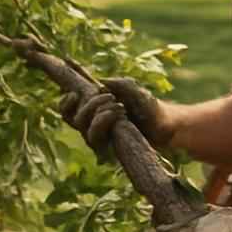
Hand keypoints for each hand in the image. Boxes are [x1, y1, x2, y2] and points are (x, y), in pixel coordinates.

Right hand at [57, 77, 171, 154]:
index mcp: (94, 109)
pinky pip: (95, 138)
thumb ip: (119, 84)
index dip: (64, 102)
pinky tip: (119, 115)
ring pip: (84, 129)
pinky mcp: (109, 148)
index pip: (70, 108)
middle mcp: (94, 124)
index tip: (74, 93)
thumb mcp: (135, 90)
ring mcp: (102, 138)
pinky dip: (104, 121)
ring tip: (119, 107)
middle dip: (89, 106)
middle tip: (109, 97)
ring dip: (98, 114)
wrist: (166, 127)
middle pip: (73, 119)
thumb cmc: (149, 107)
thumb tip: (100, 83)